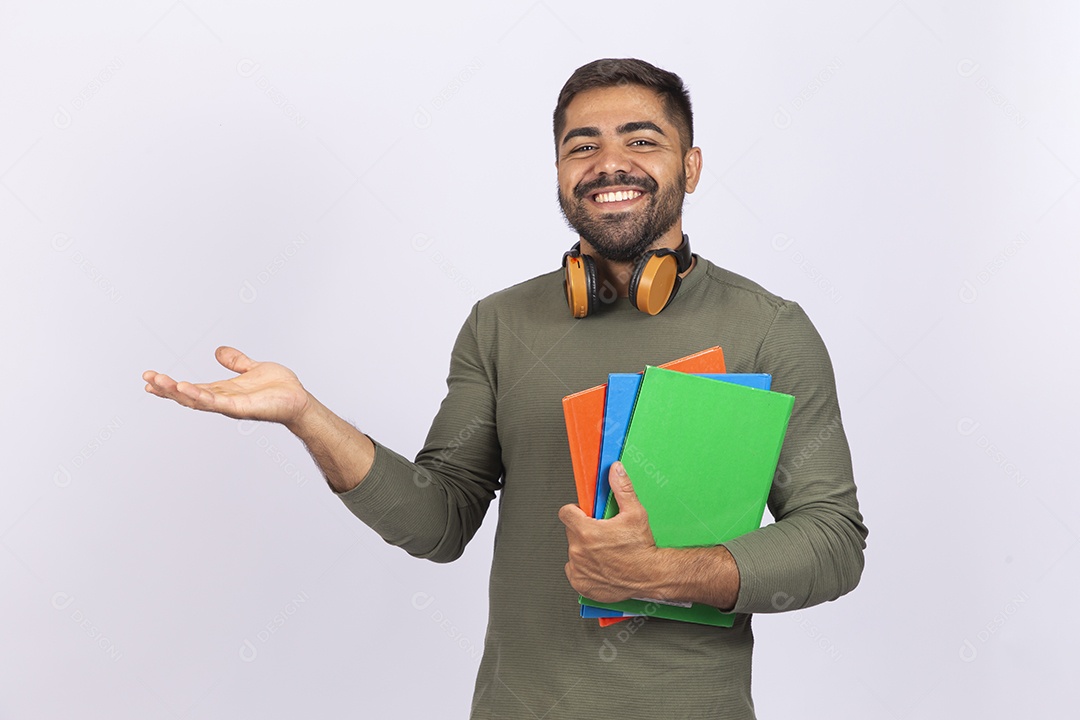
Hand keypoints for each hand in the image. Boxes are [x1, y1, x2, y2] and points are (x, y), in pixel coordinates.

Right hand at [142, 346, 310, 427]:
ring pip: (197, 400)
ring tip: (159, 383)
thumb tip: (218, 350)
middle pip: (187, 396)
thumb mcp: (252, 368)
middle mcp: (222, 400)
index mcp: (222, 391)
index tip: (149, 378)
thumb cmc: (280, 388)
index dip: (170, 385)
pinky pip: (216, 403)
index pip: (190, 388)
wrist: (299, 399)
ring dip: (177, 392)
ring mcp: (230, 406)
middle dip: (166, 389)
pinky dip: (199, 396)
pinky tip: (185, 388)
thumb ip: (236, 361)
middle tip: (146, 378)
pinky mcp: (241, 408)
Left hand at [558, 462, 660, 602]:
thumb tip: (615, 471)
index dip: (576, 511)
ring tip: (604, 551)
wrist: (651, 577)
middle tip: (603, 534)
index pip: (565, 513)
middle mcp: (578, 551)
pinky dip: (585, 568)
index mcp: (586, 531)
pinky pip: (575, 570)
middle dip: (583, 530)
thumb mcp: (635, 513)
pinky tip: (601, 565)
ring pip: (574, 551)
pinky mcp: (581, 583)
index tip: (585, 515)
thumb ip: (622, 488)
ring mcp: (578, 569)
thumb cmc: (642, 549)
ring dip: (584, 550)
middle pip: (571, 532)